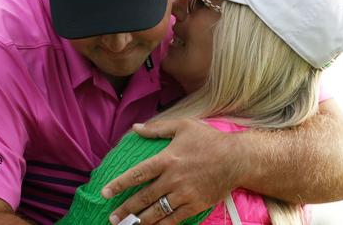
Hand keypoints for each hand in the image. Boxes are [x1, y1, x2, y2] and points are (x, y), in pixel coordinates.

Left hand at [102, 119, 243, 224]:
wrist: (237, 159)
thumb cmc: (209, 139)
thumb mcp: (183, 126)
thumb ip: (157, 128)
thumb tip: (135, 128)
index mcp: (167, 159)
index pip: (137, 174)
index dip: (119, 184)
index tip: (105, 193)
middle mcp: (173, 179)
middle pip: (144, 198)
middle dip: (125, 210)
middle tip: (112, 218)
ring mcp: (184, 194)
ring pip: (157, 212)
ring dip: (140, 221)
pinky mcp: (195, 205)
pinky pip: (174, 219)